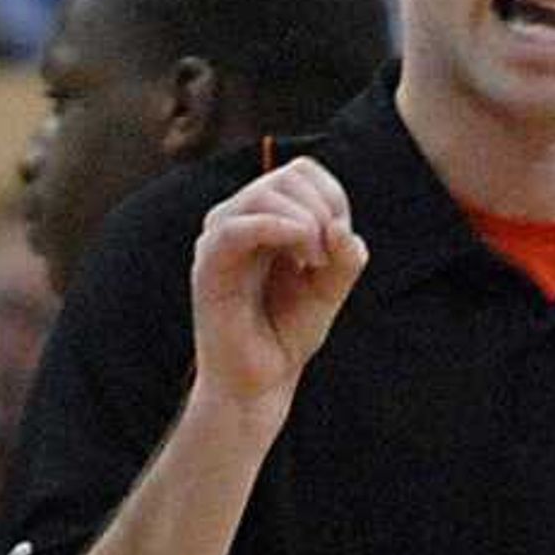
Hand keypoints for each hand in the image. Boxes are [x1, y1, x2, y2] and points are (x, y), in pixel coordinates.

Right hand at [189, 161, 366, 418]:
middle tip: (328, 260)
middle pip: (288, 176)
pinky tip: (302, 257)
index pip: (302, 172)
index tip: (340, 244)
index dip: (333, 196)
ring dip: (306, 222)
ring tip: (315, 264)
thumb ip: (346, 258)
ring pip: (263, 194)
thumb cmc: (287, 333)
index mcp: (265, 217)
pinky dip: (278, 229)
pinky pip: (237, 227)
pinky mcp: (208, 264)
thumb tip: (342, 228)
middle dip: (323, 210)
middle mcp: (238, 219)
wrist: (257, 382)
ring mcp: (219, 238)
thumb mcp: (330, 290)